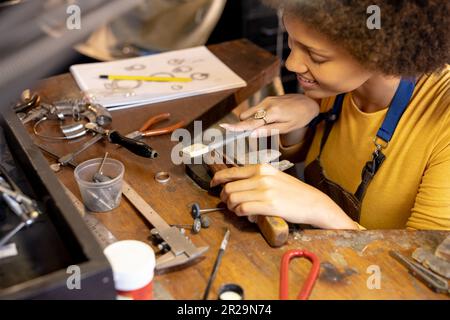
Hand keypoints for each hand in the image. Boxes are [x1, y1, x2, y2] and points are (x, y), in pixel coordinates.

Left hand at [210, 164, 357, 229]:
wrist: (313, 202)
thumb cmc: (293, 192)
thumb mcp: (274, 177)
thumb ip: (256, 177)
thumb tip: (235, 184)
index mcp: (262, 168)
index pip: (231, 172)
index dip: (218, 179)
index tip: (213, 185)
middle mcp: (261, 177)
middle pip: (229, 187)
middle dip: (224, 198)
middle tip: (228, 203)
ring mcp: (265, 191)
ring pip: (233, 199)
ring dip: (231, 207)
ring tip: (238, 210)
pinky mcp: (269, 205)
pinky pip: (243, 209)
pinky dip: (240, 214)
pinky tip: (247, 215)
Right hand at [220, 94, 319, 136]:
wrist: (309, 102)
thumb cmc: (300, 117)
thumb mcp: (286, 128)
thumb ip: (268, 131)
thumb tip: (252, 135)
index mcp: (272, 113)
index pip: (251, 122)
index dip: (237, 127)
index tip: (225, 127)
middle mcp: (267, 104)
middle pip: (246, 117)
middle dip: (245, 126)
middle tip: (254, 134)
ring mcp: (267, 100)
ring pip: (250, 113)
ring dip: (252, 121)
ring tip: (268, 126)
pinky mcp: (268, 99)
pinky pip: (256, 109)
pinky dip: (257, 117)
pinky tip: (270, 120)